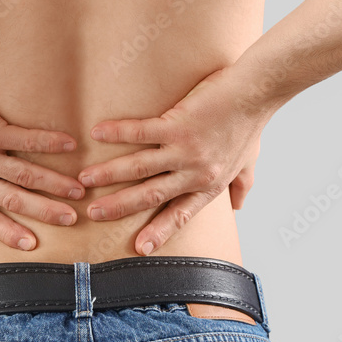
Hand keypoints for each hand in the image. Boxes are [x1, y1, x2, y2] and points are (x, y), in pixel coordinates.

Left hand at [0, 72, 84, 250]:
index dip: (9, 232)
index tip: (31, 243)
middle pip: (15, 200)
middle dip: (46, 212)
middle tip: (71, 219)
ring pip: (27, 175)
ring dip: (55, 184)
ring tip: (78, 191)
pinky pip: (27, 139)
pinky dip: (50, 143)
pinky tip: (70, 145)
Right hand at [78, 67, 268, 255]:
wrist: (256, 93)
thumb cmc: (251, 123)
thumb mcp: (249, 162)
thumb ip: (241, 185)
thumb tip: (239, 206)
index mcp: (209, 185)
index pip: (180, 214)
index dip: (159, 231)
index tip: (139, 249)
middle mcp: (196, 173)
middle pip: (151, 195)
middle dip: (119, 206)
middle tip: (93, 213)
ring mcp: (186, 150)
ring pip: (140, 167)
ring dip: (109, 174)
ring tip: (84, 178)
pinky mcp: (178, 124)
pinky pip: (141, 131)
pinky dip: (118, 133)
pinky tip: (97, 133)